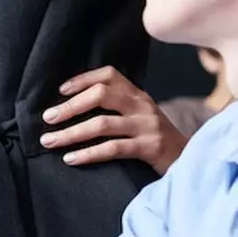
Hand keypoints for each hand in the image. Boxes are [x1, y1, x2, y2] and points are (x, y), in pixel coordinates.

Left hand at [39, 66, 187, 174]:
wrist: (190, 162)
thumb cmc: (155, 138)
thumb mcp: (139, 116)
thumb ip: (117, 107)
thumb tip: (72, 105)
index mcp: (138, 94)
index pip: (109, 75)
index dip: (83, 79)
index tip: (61, 90)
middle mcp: (142, 106)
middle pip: (100, 95)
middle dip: (70, 107)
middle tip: (48, 118)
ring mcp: (146, 126)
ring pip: (101, 124)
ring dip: (70, 133)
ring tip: (49, 141)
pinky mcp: (149, 148)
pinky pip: (112, 149)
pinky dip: (87, 154)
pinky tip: (70, 158)